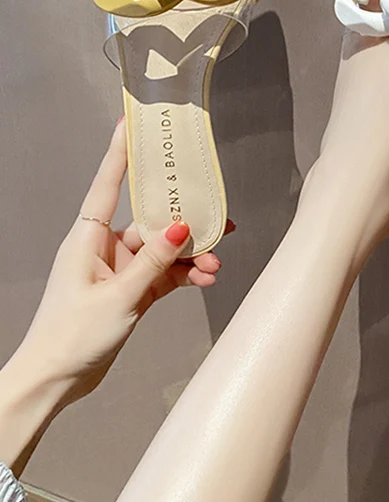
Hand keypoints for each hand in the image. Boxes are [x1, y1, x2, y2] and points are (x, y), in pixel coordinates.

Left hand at [0, 119, 228, 473]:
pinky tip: (205, 280)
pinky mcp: (132, 290)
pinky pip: (165, 273)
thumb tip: (179, 225)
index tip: (133, 121)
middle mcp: (105, 246)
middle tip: (219, 221)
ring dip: (191, 255)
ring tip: (216, 266)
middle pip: (150, 219)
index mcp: (87, 237)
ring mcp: (120, 268)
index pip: (107, 183)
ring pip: (164, 249)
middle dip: (185, 221)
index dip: (121, 152)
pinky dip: (185, 274)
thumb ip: (152, 260)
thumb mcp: (118, 296)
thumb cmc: (71, 335)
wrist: (56, 380)